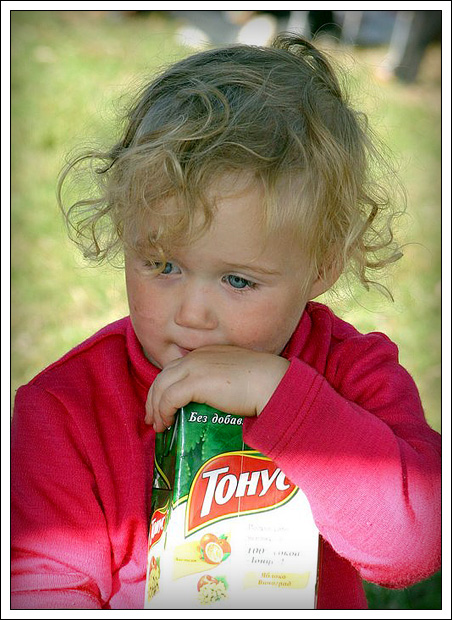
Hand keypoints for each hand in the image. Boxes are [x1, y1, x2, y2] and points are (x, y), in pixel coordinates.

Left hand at [145, 345, 289, 431]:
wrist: (272, 382)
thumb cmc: (262, 383)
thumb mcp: (236, 376)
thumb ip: (222, 382)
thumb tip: (218, 401)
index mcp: (206, 353)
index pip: (175, 368)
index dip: (164, 387)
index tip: (162, 405)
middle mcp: (196, 357)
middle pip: (163, 376)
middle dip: (154, 398)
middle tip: (153, 418)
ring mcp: (194, 368)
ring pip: (161, 387)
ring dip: (156, 408)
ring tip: (159, 426)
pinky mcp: (195, 383)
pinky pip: (169, 398)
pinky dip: (163, 412)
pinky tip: (167, 424)